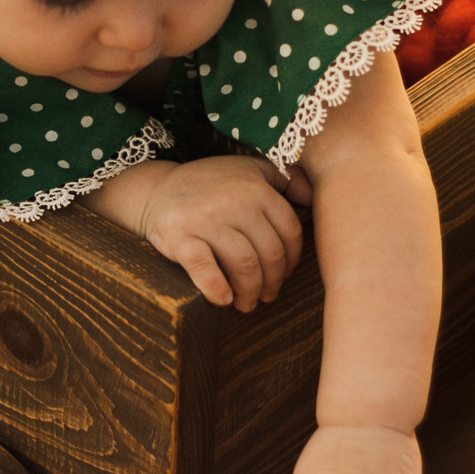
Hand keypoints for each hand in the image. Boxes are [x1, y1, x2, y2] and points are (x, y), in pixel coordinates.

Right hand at [135, 156, 309, 310]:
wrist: (157, 189)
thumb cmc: (212, 185)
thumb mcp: (251, 171)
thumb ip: (286, 180)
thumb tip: (317, 195)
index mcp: (256, 186)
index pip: (289, 232)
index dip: (291, 261)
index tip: (283, 275)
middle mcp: (234, 199)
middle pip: (270, 253)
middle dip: (272, 282)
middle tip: (266, 295)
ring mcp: (206, 217)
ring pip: (244, 264)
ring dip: (249, 292)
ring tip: (246, 303)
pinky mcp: (180, 234)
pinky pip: (206, 269)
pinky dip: (218, 290)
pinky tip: (223, 299)